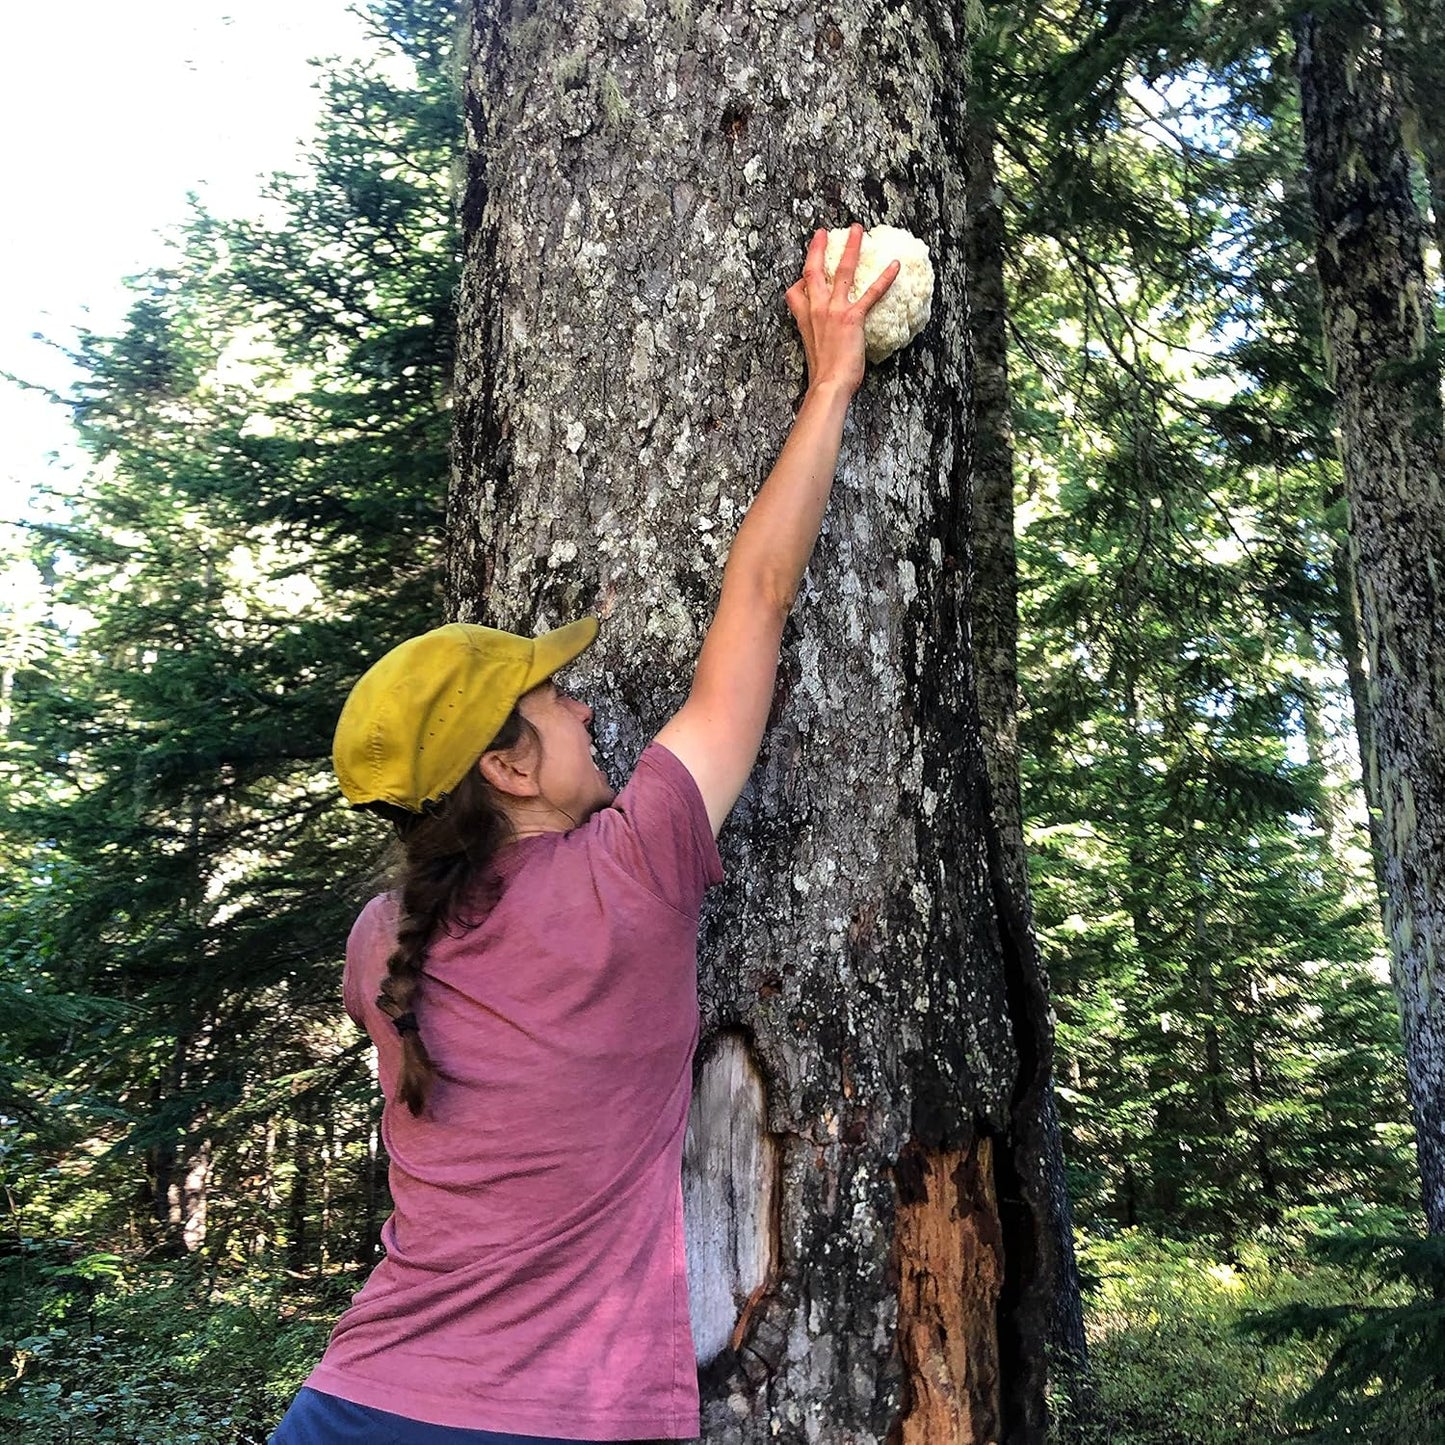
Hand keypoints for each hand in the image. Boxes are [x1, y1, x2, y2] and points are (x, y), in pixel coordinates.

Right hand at [784, 223, 899, 396]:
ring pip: (842, 271)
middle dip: (817, 248)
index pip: (796, 292)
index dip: (800, 281)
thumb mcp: (812, 350)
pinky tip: (894, 265)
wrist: (828, 384)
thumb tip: (827, 335)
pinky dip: (885, 278)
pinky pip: (871, 293)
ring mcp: (834, 310)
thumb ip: (816, 335)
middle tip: (823, 232)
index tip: (805, 276)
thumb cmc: (823, 373)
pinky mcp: (852, 317)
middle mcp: (816, 310)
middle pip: (813, 270)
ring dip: (851, 247)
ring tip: (858, 230)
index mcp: (805, 319)